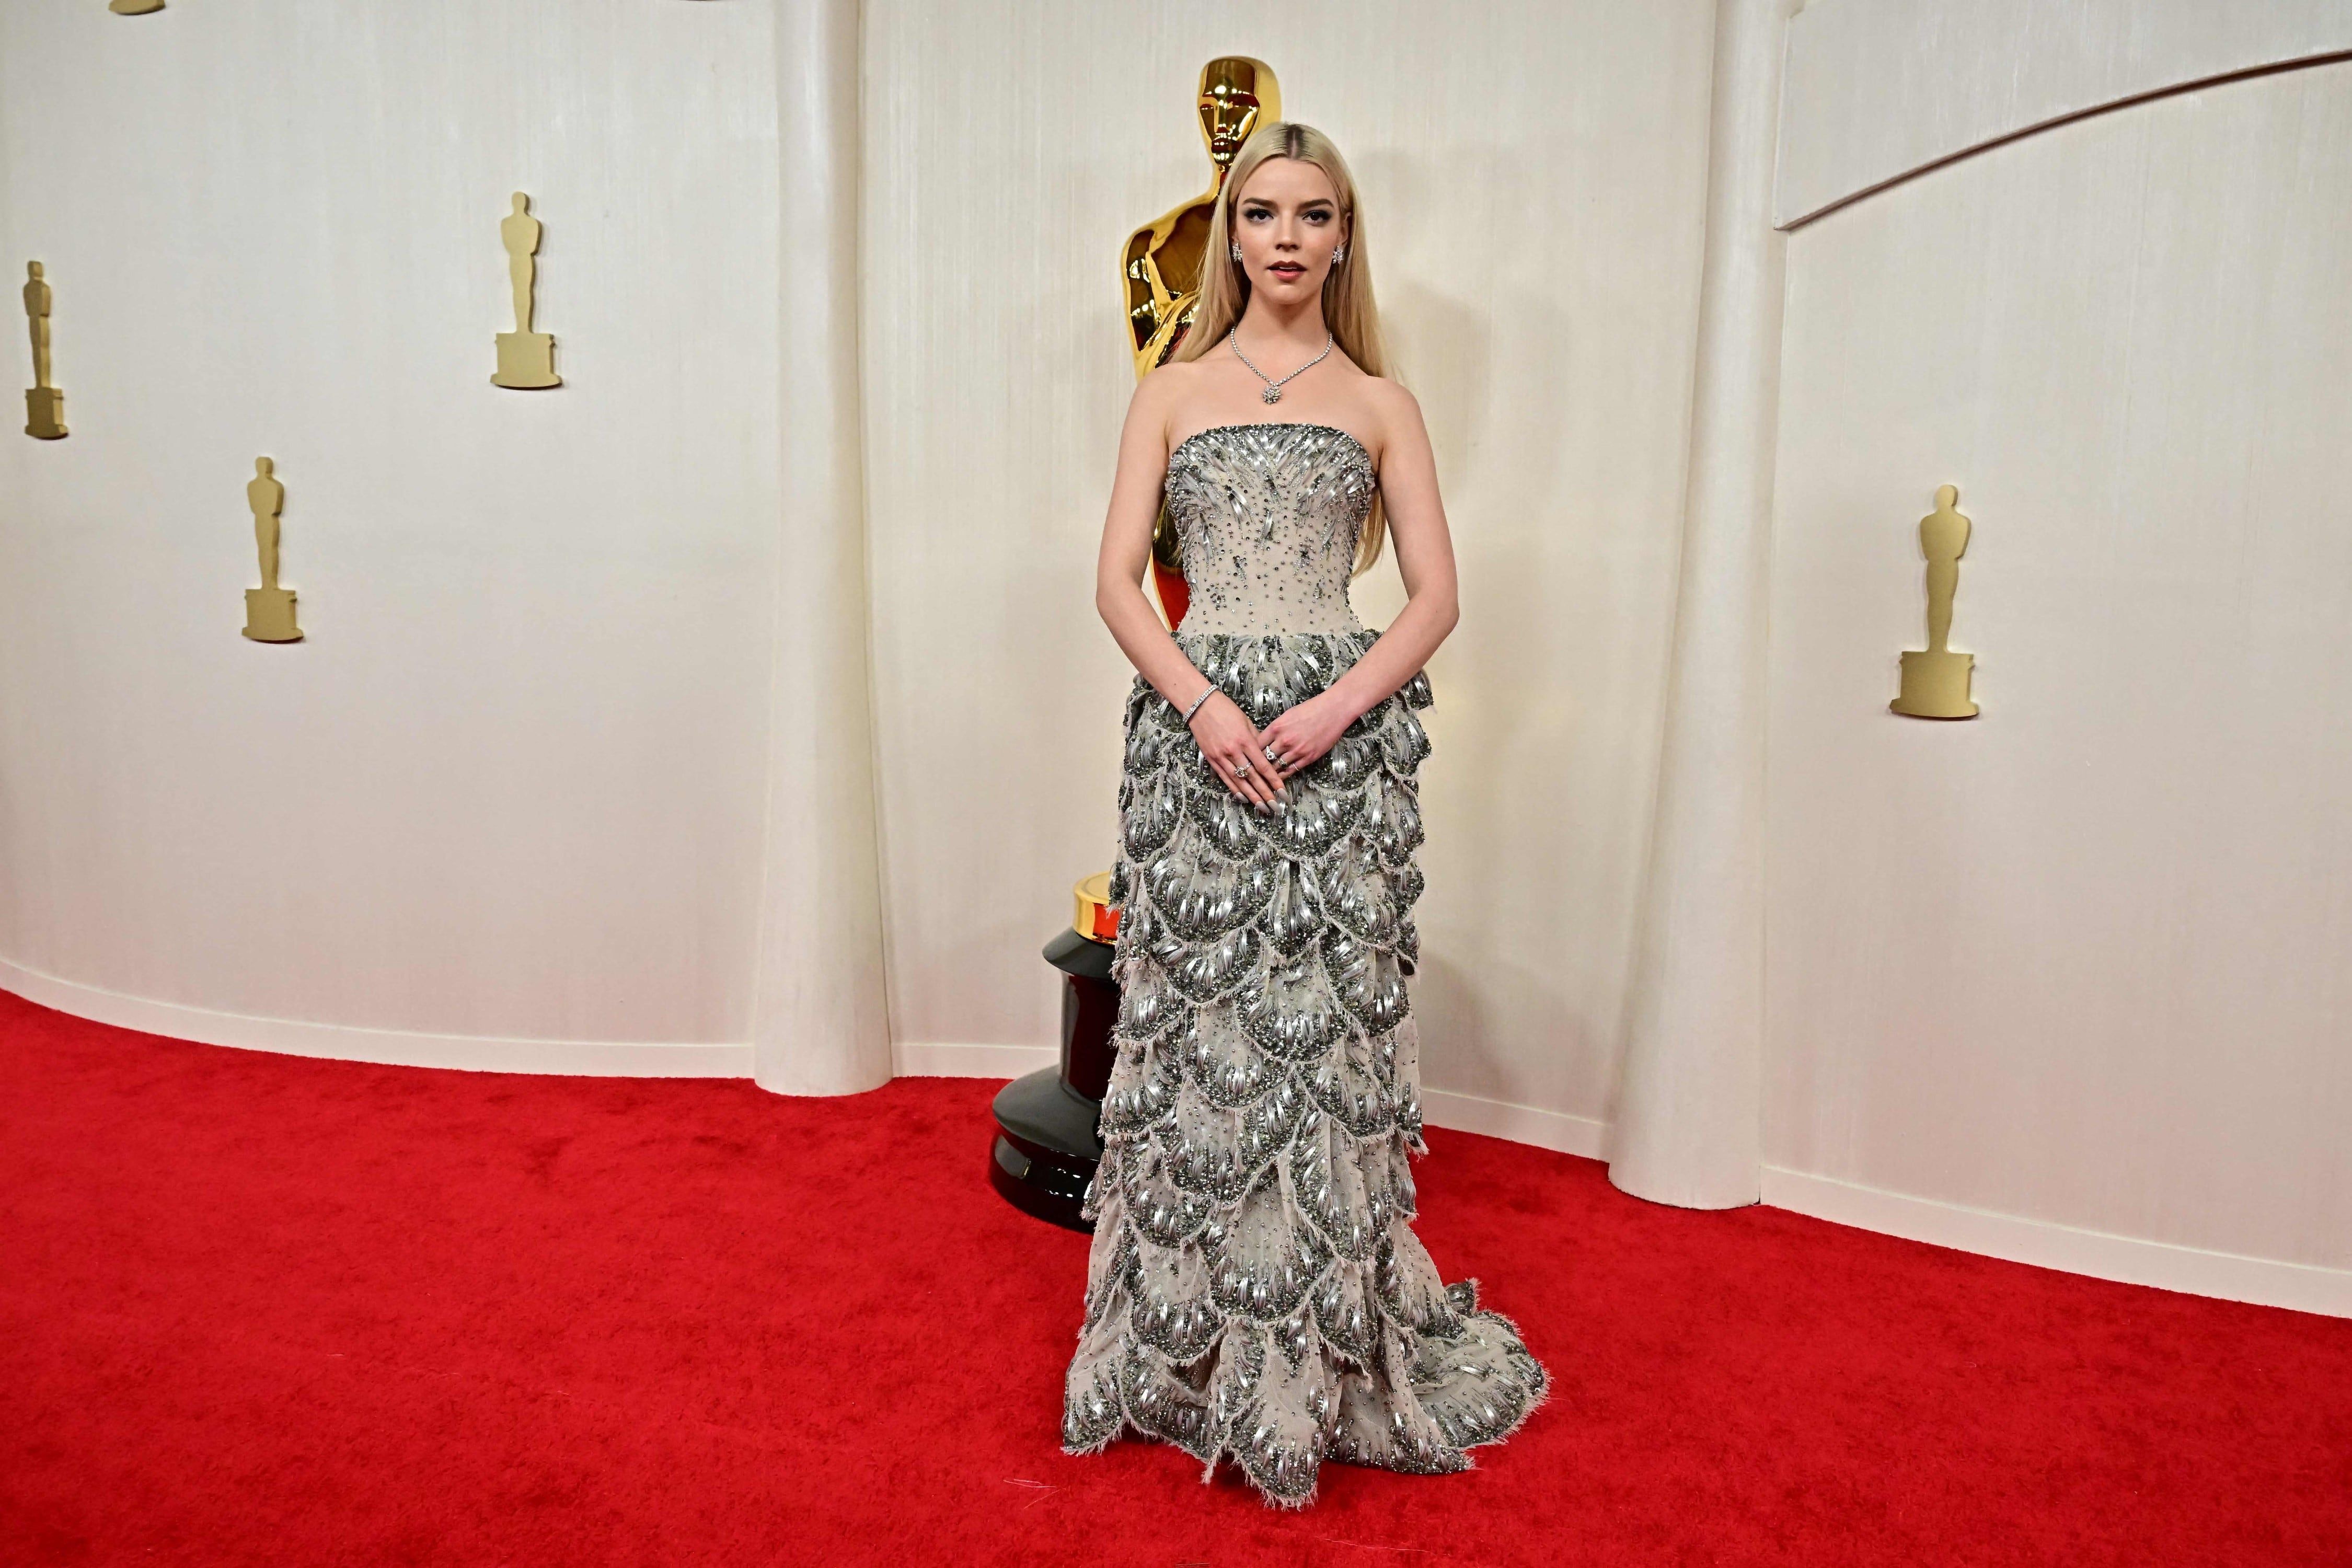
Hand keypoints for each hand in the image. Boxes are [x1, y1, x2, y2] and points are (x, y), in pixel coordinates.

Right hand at [1187, 690, 1285, 807]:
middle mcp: (1233, 751)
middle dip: (1265, 794)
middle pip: (1252, 778)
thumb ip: (1256, 740)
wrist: (1200, 705)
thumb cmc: (1226, 710)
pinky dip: (1235, 790)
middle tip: (1275, 807)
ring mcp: (1221, 757)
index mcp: (1245, 740)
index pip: (1263, 766)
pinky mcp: (1211, 759)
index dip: (1274, 781)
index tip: (1283, 792)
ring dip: (1252, 796)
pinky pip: (1225, 778)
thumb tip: (1266, 755)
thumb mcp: (1246, 722)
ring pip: (1239, 782)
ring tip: (1262, 807)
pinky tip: (1244, 798)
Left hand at [1257, 690, 1355, 780]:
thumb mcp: (1287, 715)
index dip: (1252, 752)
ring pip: (1276, 767)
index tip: (1249, 757)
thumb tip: (1266, 740)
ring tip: (1262, 780)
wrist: (1333, 711)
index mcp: (1276, 727)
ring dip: (1269, 773)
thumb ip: (1276, 728)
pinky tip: (1278, 779)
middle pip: (1264, 758)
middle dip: (1257, 765)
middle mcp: (1284, 740)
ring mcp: (1296, 750)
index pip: (1257, 744)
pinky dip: (1283, 776)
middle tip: (1252, 772)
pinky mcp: (1308, 757)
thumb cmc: (1310, 709)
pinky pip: (1291, 770)